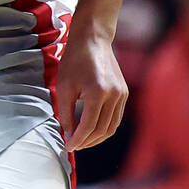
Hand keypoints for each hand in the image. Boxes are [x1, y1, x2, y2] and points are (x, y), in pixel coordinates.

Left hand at [55, 25, 127, 150]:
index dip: (77, 139)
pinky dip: (104, 127)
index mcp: (98, 93)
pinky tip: (92, 130)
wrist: (93, 41)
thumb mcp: (64, 86)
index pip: (88, 126)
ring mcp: (122, 95)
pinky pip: (116, 118)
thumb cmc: (74, 61)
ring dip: (97, 138)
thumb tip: (67, 133)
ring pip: (112, 126)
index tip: (67, 147)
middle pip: (102, 130)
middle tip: (73, 146)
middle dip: (87, 141)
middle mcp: (114, 96)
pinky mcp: (124, 93)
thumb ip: (66, 112)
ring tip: (82, 142)